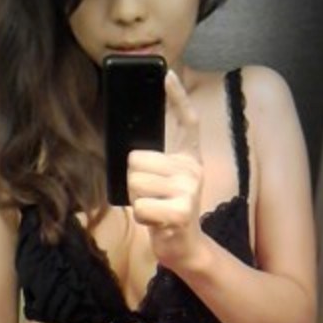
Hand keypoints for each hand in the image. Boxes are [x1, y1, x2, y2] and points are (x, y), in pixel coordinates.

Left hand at [127, 69, 204, 270]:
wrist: (185, 247)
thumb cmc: (167, 212)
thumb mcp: (164, 183)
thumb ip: (154, 163)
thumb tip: (131, 154)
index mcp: (189, 159)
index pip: (187, 121)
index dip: (177, 97)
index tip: (167, 74)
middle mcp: (192, 169)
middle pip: (136, 159)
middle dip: (133, 181)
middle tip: (150, 196)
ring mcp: (189, 189)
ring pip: (136, 182)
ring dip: (137, 200)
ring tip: (153, 208)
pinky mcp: (181, 211)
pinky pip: (141, 206)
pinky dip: (141, 217)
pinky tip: (155, 221)